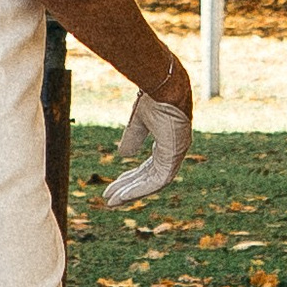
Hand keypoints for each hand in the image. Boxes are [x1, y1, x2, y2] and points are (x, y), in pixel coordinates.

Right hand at [103, 59, 191, 206]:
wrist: (163, 85)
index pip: (148, 168)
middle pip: (149, 178)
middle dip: (129, 188)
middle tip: (110, 199)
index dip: (131, 178)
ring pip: (153, 183)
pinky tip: (124, 195)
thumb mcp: (138, 120)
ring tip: (112, 201)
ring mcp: (176, 154)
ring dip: (132, 192)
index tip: (114, 186)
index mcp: (168, 142)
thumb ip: (133, 137)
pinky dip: (140, 189)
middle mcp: (174, 151)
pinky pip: (157, 181)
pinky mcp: (174, 156)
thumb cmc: (154, 97)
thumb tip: (123, 155)